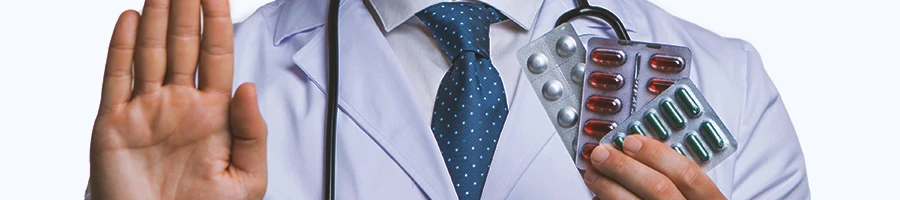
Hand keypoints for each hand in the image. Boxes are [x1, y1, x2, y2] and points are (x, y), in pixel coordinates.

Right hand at [89, 0, 266, 198]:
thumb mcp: (245, 179)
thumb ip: (252, 133)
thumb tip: (248, 86)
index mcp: (214, 116)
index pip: (217, 57)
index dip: (217, 24)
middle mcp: (179, 106)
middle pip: (182, 46)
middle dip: (184, 12)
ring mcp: (146, 111)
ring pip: (150, 53)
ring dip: (155, 19)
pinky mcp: (115, 124)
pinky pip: (117, 78)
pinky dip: (121, 47)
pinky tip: (129, 20)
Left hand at [584, 135, 725, 199]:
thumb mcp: (694, 196)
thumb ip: (675, 178)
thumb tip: (636, 151)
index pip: (686, 173)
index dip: (656, 153)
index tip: (630, 141)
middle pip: (657, 187)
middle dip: (624, 166)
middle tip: (601, 154)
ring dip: (608, 186)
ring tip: (593, 174)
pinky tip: (598, 197)